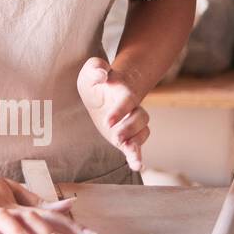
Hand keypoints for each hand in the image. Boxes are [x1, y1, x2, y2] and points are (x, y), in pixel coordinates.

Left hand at [77, 55, 149, 171]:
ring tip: (125, 148)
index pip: (127, 100)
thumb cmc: (96, 80)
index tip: (108, 121)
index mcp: (123, 91)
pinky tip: (137, 165)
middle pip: (140, 117)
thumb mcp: (91, 70)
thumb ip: (96, 67)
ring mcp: (131, 123)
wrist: (102, 91)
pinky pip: (136, 146)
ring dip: (135, 142)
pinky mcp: (126, 136)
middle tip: (115, 136)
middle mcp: (131, 108)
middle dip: (129, 128)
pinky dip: (137, 156)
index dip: (120, 110)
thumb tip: (102, 73)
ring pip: (142, 132)